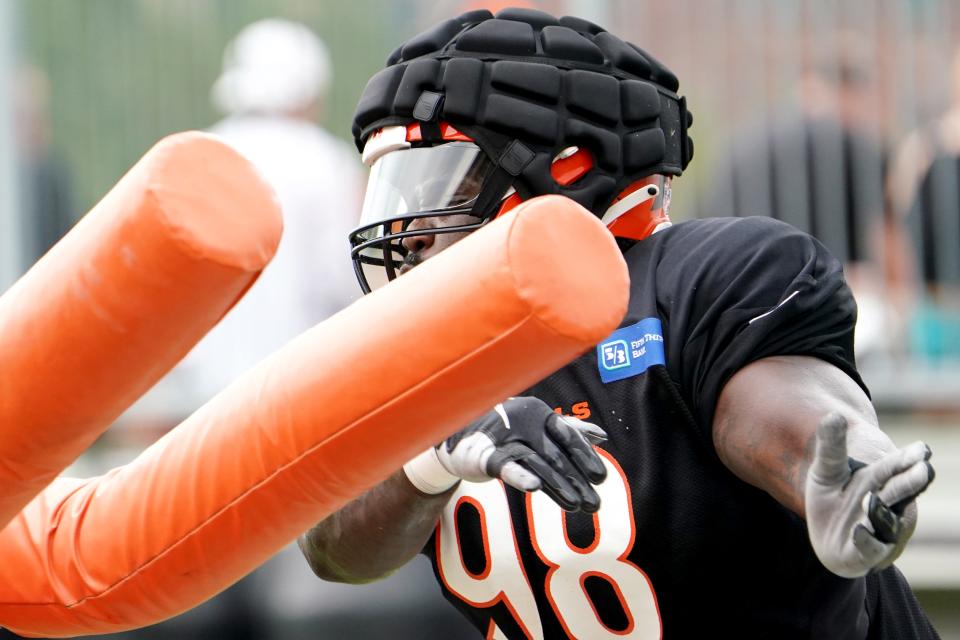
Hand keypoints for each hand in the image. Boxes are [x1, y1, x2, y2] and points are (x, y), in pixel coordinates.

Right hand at [403, 397, 607, 511]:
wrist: (458, 437)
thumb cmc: (503, 432)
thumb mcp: (536, 430)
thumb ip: (569, 431)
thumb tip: (602, 435)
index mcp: (538, 415)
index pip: (568, 436)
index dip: (585, 456)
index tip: (601, 477)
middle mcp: (524, 424)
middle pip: (557, 455)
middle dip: (578, 479)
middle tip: (595, 503)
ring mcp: (505, 440)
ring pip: (538, 464)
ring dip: (558, 485)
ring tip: (576, 504)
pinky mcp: (486, 457)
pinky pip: (506, 467)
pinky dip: (521, 476)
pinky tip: (535, 488)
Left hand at [805, 413, 934, 577]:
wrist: (828, 534)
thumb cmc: (833, 497)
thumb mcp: (827, 468)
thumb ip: (831, 445)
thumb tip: (833, 415)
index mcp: (880, 480)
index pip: (897, 467)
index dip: (909, 459)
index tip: (922, 449)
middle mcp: (886, 504)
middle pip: (901, 491)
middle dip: (912, 481)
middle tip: (924, 469)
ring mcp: (880, 530)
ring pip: (888, 521)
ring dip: (882, 511)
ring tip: (871, 498)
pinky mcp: (866, 553)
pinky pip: (869, 548)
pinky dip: (866, 539)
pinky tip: (859, 528)